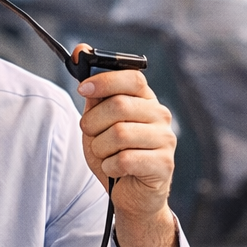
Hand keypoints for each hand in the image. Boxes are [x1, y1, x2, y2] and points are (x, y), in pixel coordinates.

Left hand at [74, 51, 179, 246]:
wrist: (131, 197)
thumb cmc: (114, 156)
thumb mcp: (97, 122)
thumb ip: (93, 91)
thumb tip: (80, 49)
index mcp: (146, 100)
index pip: (132, 77)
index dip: (104, 81)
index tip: (83, 90)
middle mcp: (161, 116)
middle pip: (119, 106)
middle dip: (93, 122)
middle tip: (90, 134)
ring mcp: (166, 140)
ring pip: (120, 134)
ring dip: (100, 148)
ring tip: (104, 155)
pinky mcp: (164, 165)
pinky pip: (126, 159)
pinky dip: (110, 166)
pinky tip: (114, 170)